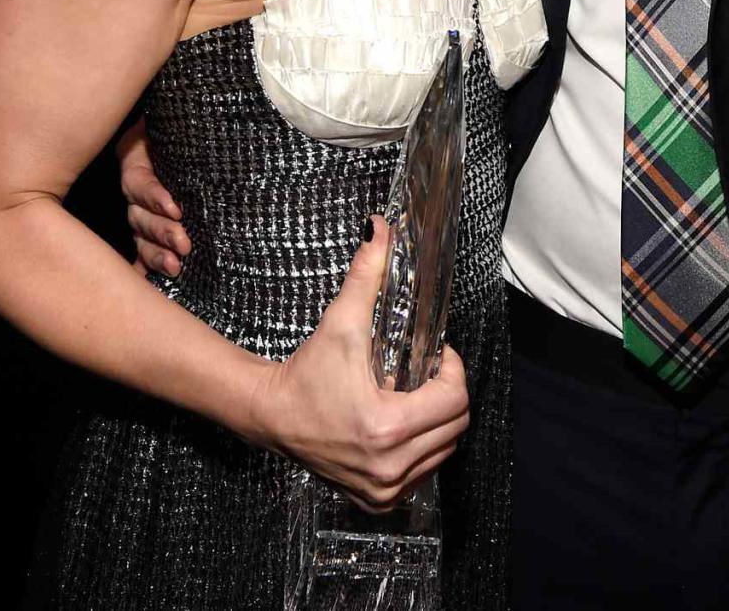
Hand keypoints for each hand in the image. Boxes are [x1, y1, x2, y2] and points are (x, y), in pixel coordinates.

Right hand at [117, 117, 190, 275]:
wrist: (183, 130)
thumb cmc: (183, 123)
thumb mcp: (175, 116)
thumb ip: (180, 111)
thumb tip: (179, 76)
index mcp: (138, 162)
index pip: (139, 183)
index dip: (154, 196)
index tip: (176, 207)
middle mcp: (136, 190)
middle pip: (139, 216)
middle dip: (160, 232)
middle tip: (184, 243)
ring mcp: (141, 213)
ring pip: (140, 238)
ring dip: (156, 254)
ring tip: (177, 266)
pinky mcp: (149, 231)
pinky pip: (138, 255)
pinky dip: (141, 272)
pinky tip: (147, 287)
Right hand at [246, 216, 469, 509]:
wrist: (272, 416)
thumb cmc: (308, 372)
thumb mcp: (341, 322)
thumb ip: (366, 274)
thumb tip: (382, 229)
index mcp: (386, 428)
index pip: (455, 400)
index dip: (452, 370)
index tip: (435, 355)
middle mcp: (389, 467)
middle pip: (455, 427)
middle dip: (448, 394)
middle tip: (426, 373)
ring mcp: (384, 488)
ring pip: (444, 451)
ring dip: (438, 421)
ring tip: (413, 396)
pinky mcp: (377, 499)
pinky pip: (424, 471)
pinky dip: (423, 447)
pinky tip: (402, 424)